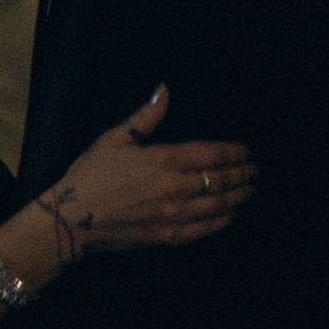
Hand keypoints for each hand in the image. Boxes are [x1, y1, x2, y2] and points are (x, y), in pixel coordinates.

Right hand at [21, 84, 255, 262]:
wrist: (72, 219)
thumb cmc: (91, 174)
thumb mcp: (114, 139)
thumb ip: (144, 118)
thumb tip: (164, 91)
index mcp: (163, 160)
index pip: (210, 154)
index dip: (233, 153)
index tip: (247, 151)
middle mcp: (175, 188)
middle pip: (219, 180)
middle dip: (241, 174)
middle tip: (255, 170)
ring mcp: (174, 215)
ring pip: (218, 205)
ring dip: (238, 197)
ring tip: (250, 190)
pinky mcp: (169, 236)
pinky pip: (205, 229)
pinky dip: (223, 220)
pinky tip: (231, 215)